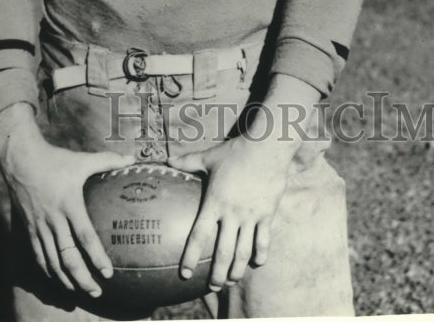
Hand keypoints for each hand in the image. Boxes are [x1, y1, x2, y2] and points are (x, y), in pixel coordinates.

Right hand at [0, 103, 132, 296]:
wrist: (20, 161)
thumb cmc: (55, 160)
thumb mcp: (82, 159)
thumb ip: (108, 161)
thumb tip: (132, 159)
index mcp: (69, 204)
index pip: (84, 237)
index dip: (96, 257)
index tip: (108, 273)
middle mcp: (53, 219)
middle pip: (67, 257)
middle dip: (82, 278)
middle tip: (97, 291)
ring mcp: (39, 226)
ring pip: (52, 261)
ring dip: (66, 280)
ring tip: (80, 292)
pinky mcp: (29, 229)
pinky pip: (38, 256)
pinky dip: (48, 271)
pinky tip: (58, 279)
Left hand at [169, 134, 292, 292]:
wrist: (267, 146)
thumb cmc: (236, 151)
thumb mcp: (210, 156)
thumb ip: (188, 161)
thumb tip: (166, 158)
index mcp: (215, 202)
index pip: (199, 235)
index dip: (191, 256)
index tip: (185, 273)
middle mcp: (233, 213)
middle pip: (223, 251)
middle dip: (218, 273)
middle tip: (212, 287)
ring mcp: (251, 215)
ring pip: (244, 250)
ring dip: (237, 270)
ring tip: (232, 281)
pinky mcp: (267, 214)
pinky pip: (264, 239)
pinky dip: (260, 254)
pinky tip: (257, 263)